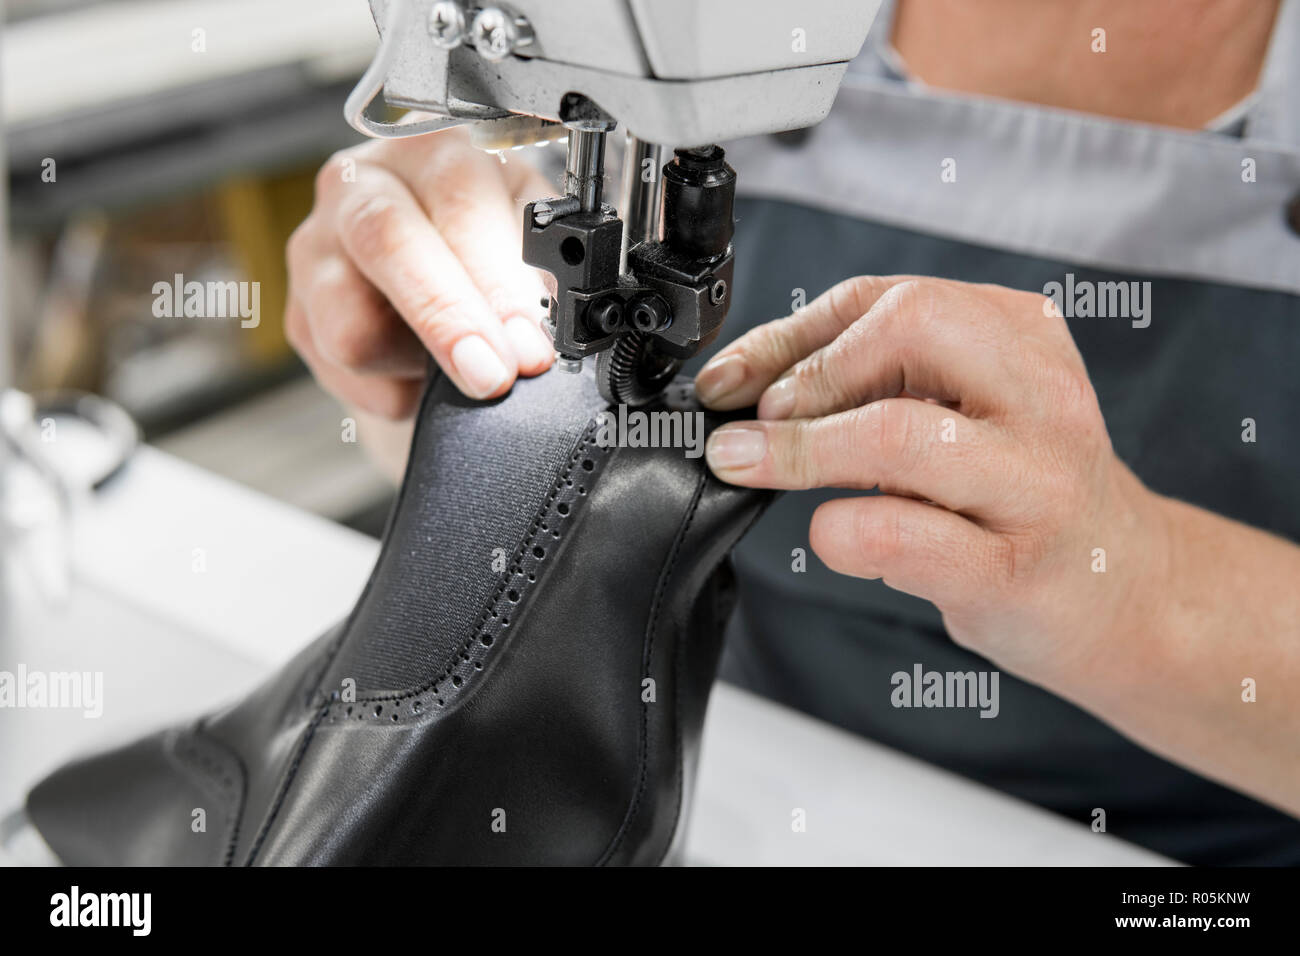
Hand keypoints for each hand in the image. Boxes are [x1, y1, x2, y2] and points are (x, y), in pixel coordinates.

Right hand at [286, 129, 554, 415]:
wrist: (429, 281)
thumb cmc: (485, 246)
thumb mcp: (526, 233)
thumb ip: (542, 265)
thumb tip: (559, 319)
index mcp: (431, 150)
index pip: (459, 201)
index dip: (496, 281)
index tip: (529, 345)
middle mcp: (361, 184)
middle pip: (387, 243)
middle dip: (448, 321)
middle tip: (493, 376)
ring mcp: (317, 248)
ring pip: (352, 325)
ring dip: (418, 363)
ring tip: (457, 362)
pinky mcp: (297, 315)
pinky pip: (344, 372)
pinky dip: (394, 389)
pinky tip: (419, 371)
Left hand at [695, 276, 1169, 685]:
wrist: (1126, 593)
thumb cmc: (1022, 497)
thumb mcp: (967, 413)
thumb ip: (880, 384)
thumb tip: (748, 385)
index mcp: (1024, 338)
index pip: (888, 297)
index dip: (787, 335)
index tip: (730, 379)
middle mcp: (1041, 396)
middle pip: (905, 329)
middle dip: (806, 374)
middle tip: (754, 423)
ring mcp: (1035, 483)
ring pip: (897, 432)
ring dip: (798, 450)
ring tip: (750, 468)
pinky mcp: (1015, 568)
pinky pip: (900, 533)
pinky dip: (839, 531)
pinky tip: (833, 535)